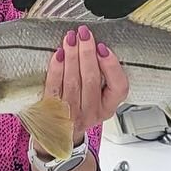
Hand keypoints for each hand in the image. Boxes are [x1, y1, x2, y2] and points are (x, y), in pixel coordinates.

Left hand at [41, 25, 128, 148]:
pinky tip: (58, 54)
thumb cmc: (78, 112)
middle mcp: (91, 113)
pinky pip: (54, 86)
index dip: (111, 66)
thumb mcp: (98, 101)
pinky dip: (56, 68)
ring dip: (72, 56)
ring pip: (73, 81)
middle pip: (91, 79)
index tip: (103, 47)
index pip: (119, 87)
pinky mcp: (51, 111)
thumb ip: (102, 80)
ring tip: (71, 38)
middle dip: (87, 53)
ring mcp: (70, 114)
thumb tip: (96, 47)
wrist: (57, 136)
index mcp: (107, 108)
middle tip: (84, 34)